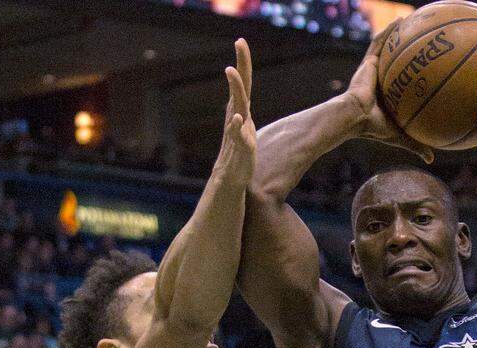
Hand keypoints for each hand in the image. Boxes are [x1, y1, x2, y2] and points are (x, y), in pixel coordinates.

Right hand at [216, 39, 255, 181]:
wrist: (230, 179)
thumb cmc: (240, 155)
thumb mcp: (245, 133)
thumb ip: (243, 122)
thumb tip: (239, 112)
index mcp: (241, 112)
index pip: (244, 84)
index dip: (243, 63)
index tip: (240, 40)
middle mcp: (238, 117)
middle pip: (240, 88)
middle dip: (241, 65)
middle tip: (239, 42)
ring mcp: (238, 131)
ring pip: (237, 107)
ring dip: (235, 89)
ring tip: (230, 70)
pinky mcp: (240, 149)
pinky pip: (238, 136)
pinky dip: (237, 127)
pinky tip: (238, 117)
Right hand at [344, 21, 433, 163]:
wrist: (353, 117)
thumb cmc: (373, 128)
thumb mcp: (400, 136)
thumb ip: (416, 145)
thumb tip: (432, 160)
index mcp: (387, 95)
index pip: (402, 83)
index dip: (413, 75)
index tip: (427, 69)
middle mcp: (380, 80)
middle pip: (396, 62)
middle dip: (408, 50)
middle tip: (425, 41)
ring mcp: (373, 69)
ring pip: (388, 49)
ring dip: (398, 35)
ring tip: (412, 22)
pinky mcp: (368, 62)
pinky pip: (379, 42)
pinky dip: (389, 31)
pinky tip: (401, 20)